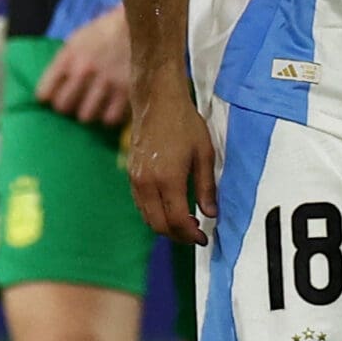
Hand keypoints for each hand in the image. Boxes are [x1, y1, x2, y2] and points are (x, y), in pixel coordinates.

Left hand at [37, 8, 132, 126]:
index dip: (49, 97)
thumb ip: (63, 63)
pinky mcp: (127, 89)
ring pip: (85, 116)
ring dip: (89, 112)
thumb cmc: (103, 31)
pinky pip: (110, 117)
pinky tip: (112, 108)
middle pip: (63, 107)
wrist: (138, 22)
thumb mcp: (76, 40)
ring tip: (95, 106)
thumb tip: (51, 90)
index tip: (55, 96)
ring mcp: (106, 81)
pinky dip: (110, 116)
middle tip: (76, 102)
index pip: (44, 92)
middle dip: (68, 106)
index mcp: (68, 56)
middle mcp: (84, 70)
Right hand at [127, 74, 216, 245]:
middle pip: (159, 225)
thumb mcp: (205, 154)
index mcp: (168, 179)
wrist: (156, 102)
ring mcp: (136, 180)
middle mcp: (147, 183)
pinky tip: (171, 209)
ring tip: (187, 224)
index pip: (177, 220)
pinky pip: (141, 205)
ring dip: (165, 227)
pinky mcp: (131, 176)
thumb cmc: (184, 124)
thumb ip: (206, 187)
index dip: (191, 235)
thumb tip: (211, 214)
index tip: (204, 238)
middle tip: (196, 235)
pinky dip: (155, 214)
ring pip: (147, 218)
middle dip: (178, 236)